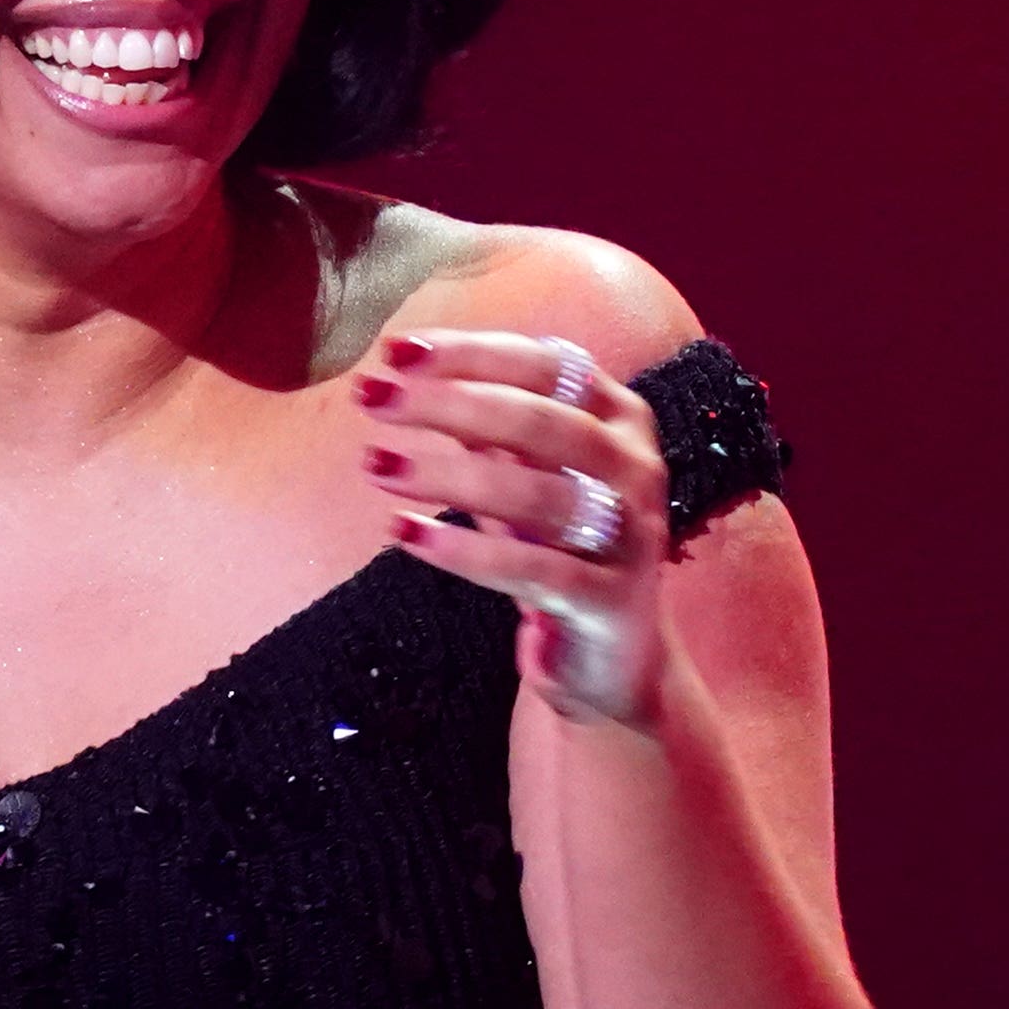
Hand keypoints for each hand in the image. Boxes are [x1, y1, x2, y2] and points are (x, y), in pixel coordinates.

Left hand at [359, 328, 676, 728]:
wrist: (612, 656)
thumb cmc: (560, 546)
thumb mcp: (524, 475)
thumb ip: (482, 427)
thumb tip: (401, 373)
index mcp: (619, 418)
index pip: (544, 365)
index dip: (470, 354)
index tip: (395, 352)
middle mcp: (635, 466)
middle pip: (541, 420)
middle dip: (450, 402)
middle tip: (373, 399)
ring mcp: (631, 534)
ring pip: (536, 494)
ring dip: (448, 476)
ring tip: (377, 464)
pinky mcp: (609, 600)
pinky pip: (532, 570)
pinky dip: (465, 551)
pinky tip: (405, 534)